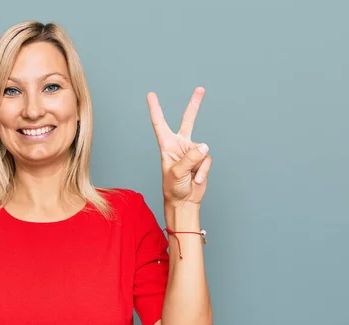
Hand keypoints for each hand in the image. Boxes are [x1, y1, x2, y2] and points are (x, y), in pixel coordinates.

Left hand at [147, 87, 211, 205]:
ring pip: (202, 150)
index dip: (155, 109)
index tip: (150, 95)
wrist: (184, 202)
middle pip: (188, 121)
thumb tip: (204, 146)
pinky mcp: (202, 159)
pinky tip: (196, 179)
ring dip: (197, 166)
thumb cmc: (173, 188)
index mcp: (167, 146)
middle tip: (200, 89)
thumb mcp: (176, 173)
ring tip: (190, 177)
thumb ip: (190, 158)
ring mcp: (192, 152)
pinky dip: (203, 171)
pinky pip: (207, 160)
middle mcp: (180, 146)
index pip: (160, 124)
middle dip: (195, 105)